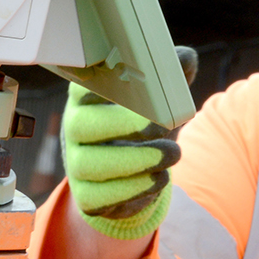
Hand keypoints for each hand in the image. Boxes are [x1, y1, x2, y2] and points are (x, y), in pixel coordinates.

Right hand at [61, 82, 181, 239]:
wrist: (134, 166)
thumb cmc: (145, 118)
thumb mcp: (158, 92)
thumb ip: (172, 70)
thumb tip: (183, 59)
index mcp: (88, 96)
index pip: (81, 85)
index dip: (102, 85)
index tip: (134, 86)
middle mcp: (75, 128)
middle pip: (80, 125)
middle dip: (124, 125)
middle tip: (161, 126)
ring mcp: (77, 163)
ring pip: (87, 165)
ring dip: (135, 161)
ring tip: (172, 154)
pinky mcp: (87, 196)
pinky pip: (97, 199)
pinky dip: (133, 191)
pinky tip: (159, 178)